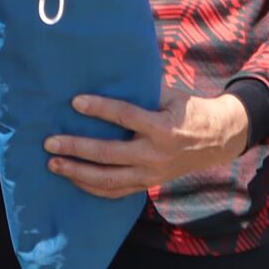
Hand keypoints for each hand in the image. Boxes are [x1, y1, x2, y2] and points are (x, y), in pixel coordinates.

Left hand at [45, 88, 249, 197]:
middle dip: (76, 148)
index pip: (125, 116)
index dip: (99, 109)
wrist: (218, 140)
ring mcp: (151, 174)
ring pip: (108, 179)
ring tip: (53, 164)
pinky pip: (116, 191)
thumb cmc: (190, 110)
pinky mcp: (148, 184)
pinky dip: (92, 187)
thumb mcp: (171, 95)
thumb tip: (108, 76)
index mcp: (162, 127)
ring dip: (77, 173)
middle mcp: (155, 154)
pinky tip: (73, 179)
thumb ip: (143, 92)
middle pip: (109, 154)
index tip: (75, 101)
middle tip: (50, 142)